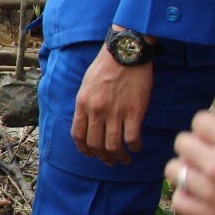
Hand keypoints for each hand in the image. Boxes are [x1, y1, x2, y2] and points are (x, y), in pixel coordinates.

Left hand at [71, 45, 152, 163]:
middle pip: (96, 144)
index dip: (84, 149)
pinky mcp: (134, 112)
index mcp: (83, 104)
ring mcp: (115, 113)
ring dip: (118, 157)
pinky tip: (136, 148)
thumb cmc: (106, 66)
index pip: (78, 135)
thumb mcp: (86, 84)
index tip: (90, 154)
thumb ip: (86, 104)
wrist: (126, 53)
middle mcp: (97, 111)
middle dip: (102, 157)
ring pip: (113, 146)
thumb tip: (87, 120)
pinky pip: (132, 138)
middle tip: (110, 161)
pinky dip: (134, 147)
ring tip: (124, 159)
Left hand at [167, 82, 214, 214]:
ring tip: (205, 169)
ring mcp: (210, 191)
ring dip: (187, 165)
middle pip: (183, 142)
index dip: (212, 121)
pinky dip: (183, 194)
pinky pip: (179, 201)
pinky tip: (199, 190)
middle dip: (197, 140)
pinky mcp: (210, 213)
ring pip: (174, 169)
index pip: (200, 120)